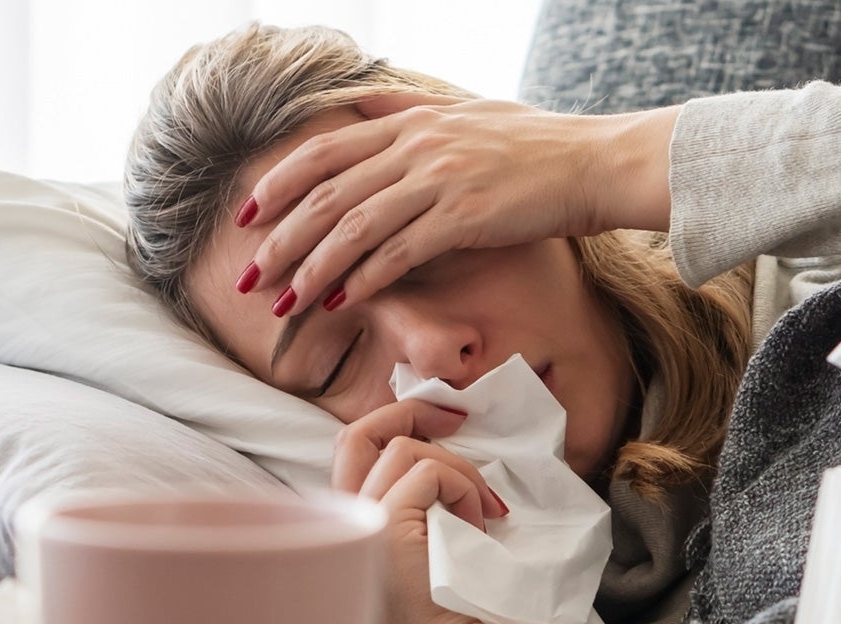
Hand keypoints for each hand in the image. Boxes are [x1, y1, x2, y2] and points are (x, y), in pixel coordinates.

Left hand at [241, 95, 677, 315]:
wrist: (594, 162)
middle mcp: (416, 147)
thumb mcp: (465, 111)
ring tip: (284, 302)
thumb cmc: (536, 145)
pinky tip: (340, 301)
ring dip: (312, 267)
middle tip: (248, 277)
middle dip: (280, 238)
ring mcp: (439, 180)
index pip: (324, 151)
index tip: (246, 214)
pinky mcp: (465, 216)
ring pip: (354, 226)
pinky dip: (364, 278)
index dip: (278, 182)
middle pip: (327, 193)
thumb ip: (407, 110)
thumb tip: (359, 105)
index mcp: (410, 123)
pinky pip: (400, 251)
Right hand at [334, 398, 503, 623]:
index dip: (394, 427)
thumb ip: (420, 508)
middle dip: (408, 412)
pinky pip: (428, 472)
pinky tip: (479, 527)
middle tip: (456, 418)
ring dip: (455, 471)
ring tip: (483, 516)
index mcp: (353, 530)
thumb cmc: (461, 614)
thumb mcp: (431, 547)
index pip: (352, 455)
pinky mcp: (386, 527)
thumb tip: (442, 452)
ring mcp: (360, 526)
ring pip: (402, 450)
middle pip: (352, 437)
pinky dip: (462, 488)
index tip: (445, 425)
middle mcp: (344, 527)